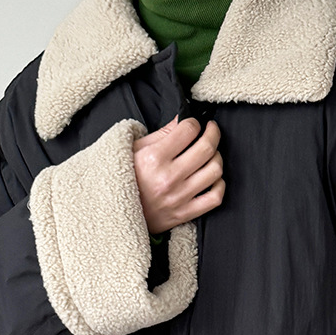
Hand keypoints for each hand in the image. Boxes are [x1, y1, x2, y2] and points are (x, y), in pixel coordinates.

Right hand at [133, 114, 225, 233]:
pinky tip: (213, 178)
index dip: (194, 123)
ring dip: (217, 157)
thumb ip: (161, 134)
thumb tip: (183, 120)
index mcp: (154, 158)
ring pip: (215, 171)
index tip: (192, 124)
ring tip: (210, 154)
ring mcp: (179, 198)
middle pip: (207, 148)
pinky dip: (219, 185)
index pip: (188, 130)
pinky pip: (214, 198)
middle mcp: (168, 178)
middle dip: (213, 133)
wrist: (116, 214)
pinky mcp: (184, 214)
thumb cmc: (125, 179)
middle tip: (211, 129)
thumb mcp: (134, 150)